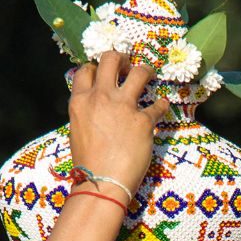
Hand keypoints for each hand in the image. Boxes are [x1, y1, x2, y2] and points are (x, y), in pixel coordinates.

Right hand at [68, 53, 167, 199]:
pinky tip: (162, 107)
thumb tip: (96, 107)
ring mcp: (123, 107)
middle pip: (111, 59)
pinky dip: (161, 105)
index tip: (106, 72)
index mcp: (81, 101)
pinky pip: (158, 104)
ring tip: (149, 76)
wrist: (101, 183)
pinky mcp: (143, 121)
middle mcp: (101, 97)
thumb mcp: (78, 130)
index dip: (97, 68)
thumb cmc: (88, 163)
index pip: (87, 70)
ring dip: (146, 71)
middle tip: (128, 65)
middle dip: (122, 58)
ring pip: (139, 71)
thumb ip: (87, 112)